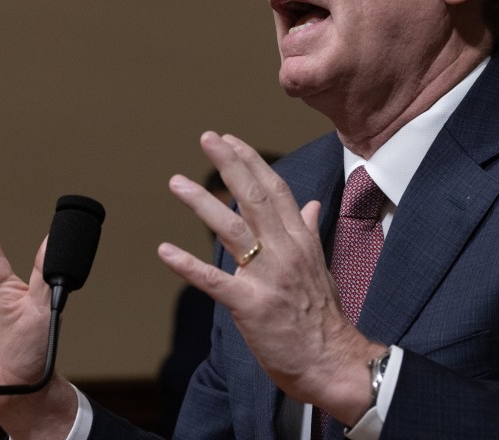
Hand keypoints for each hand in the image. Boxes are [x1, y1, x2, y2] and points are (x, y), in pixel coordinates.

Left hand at [159, 132, 385, 425]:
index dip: (252, 162)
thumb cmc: (324, 318)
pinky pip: (215, 281)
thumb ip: (308, 232)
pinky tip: (165, 251)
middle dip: (230, 164)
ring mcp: (268, 277)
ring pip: (232, 230)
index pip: (276, 190)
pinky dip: (188, 265)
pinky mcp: (251, 305)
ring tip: (176, 182)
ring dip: (202, 203)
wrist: (333, 361)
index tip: (232, 140)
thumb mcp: (321, 266)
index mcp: (301, 241)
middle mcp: (286, 251)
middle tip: (208, 138)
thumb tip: (311, 203)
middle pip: (255, 198)